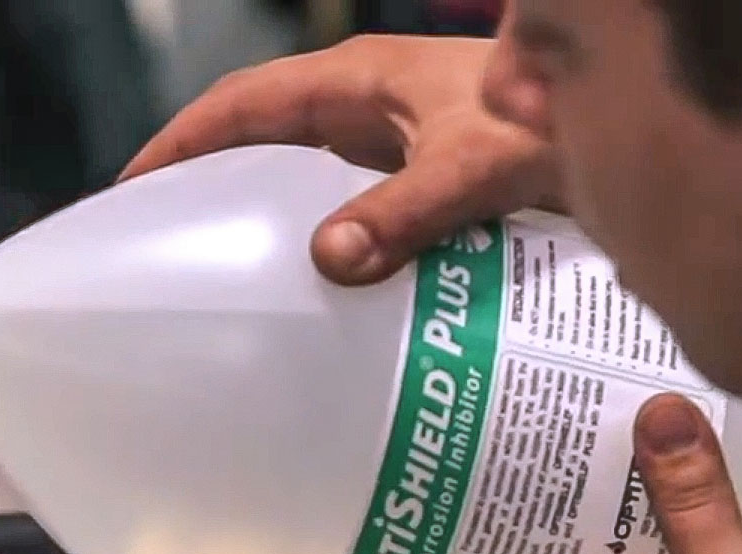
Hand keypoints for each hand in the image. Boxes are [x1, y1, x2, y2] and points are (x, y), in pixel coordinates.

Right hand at [120, 34, 561, 284]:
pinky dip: (305, 233)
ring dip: (251, 210)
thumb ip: (403, 212)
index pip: (242, 105)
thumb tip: (326, 261)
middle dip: (202, 179)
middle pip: (256, 138)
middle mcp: (362, 109)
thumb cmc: (547, 125)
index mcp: (356, 84)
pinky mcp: (408, 177)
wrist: (610, 120)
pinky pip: (335, 203)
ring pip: (294, 173)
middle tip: (157, 240)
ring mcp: (384, 142)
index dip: (181, 140)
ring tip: (210, 269)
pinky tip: (299, 281)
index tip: (131, 187)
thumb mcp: (472, 165)